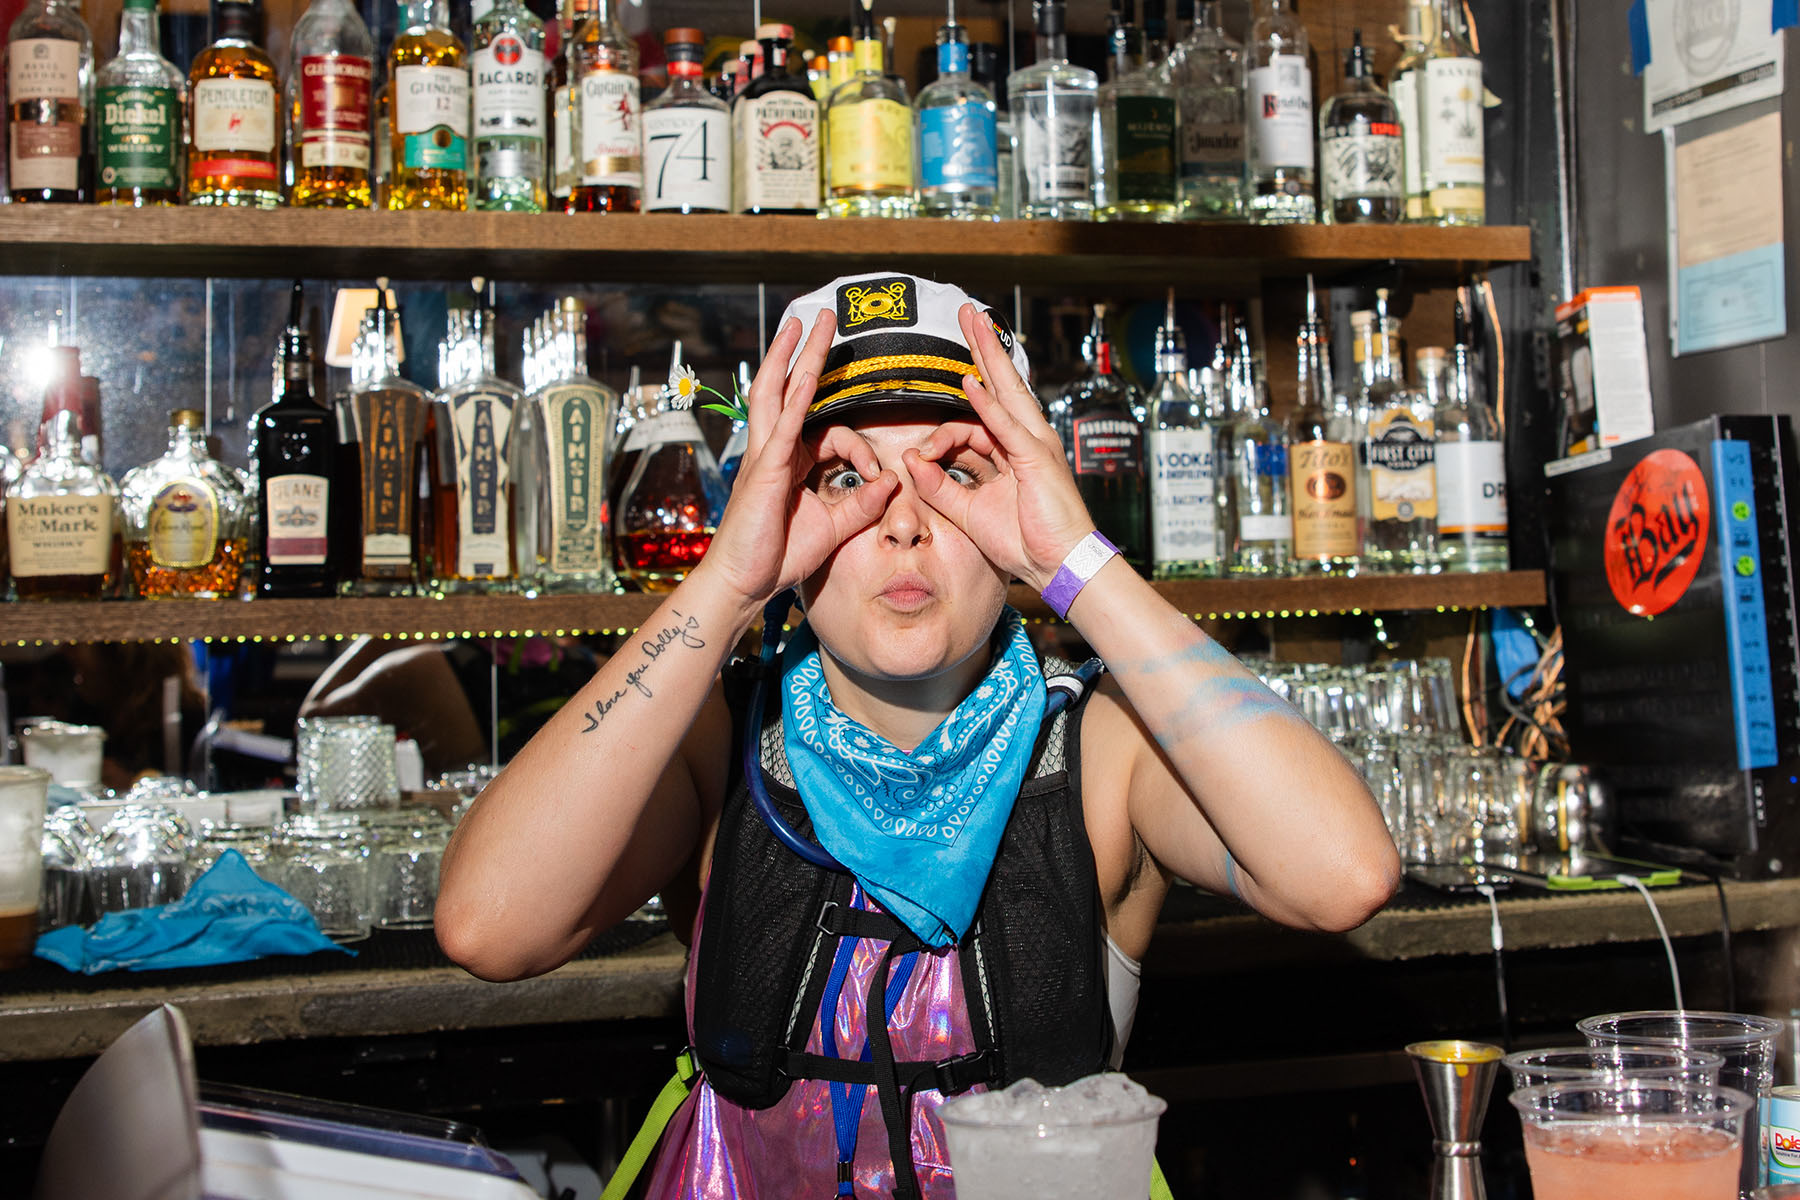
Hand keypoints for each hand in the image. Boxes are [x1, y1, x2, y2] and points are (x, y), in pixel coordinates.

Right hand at [694, 312, 898, 613]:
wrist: (743, 582)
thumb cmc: (778, 556)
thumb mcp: (833, 528)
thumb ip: (862, 505)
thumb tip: (891, 483)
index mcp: (791, 462)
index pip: (832, 435)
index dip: (862, 450)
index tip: (878, 477)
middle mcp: (775, 450)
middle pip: (789, 389)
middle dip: (804, 352)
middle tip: (818, 317)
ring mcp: (766, 456)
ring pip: (779, 393)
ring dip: (794, 356)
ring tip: (805, 322)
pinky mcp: (765, 469)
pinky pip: (783, 426)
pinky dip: (795, 399)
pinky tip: (804, 374)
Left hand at [902, 304, 1096, 592]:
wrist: (1058, 565)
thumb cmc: (1024, 542)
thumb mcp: (969, 512)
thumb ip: (939, 486)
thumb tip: (912, 461)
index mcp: (1011, 452)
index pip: (975, 422)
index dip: (942, 434)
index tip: (921, 456)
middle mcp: (1025, 440)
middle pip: (1000, 385)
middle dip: (983, 349)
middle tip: (970, 315)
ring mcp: (1034, 445)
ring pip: (1008, 392)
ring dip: (989, 356)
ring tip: (975, 324)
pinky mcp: (1036, 459)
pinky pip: (1006, 426)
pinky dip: (988, 405)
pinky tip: (971, 383)